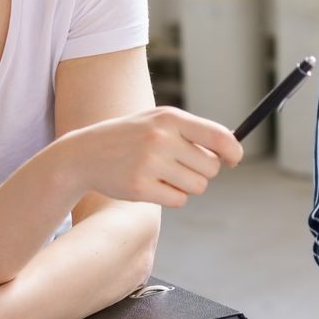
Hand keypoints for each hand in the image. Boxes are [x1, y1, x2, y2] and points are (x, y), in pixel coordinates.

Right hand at [63, 106, 242, 206]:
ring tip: (164, 174)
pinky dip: (171, 196)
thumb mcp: (159, 122)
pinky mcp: (140, 188)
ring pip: (198, 186)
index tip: (233, 160)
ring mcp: (149, 164)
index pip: (220, 137)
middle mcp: (161, 139)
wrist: (85, 153)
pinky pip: (179, 200)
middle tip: (181, 166)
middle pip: (211, 167)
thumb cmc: (132, 137)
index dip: (234, 151)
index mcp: (170, 118)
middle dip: (202, 171)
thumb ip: (195, 132)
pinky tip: (152, 184)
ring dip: (187, 185)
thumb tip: (232, 150)